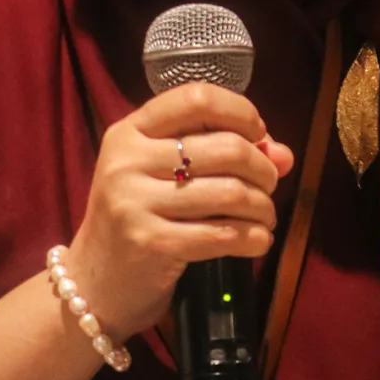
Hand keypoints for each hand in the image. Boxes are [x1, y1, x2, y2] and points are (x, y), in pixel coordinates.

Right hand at [66, 83, 293, 343]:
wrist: (96, 281)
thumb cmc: (140, 217)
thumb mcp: (167, 175)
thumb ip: (221, 153)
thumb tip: (283, 155)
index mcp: (130, 131)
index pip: (196, 98)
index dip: (240, 111)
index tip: (257, 135)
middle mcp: (127, 160)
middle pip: (226, 147)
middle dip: (263, 168)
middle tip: (268, 185)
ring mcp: (134, 202)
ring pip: (231, 192)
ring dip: (263, 206)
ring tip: (265, 217)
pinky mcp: (150, 243)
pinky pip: (222, 234)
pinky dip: (253, 237)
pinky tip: (257, 240)